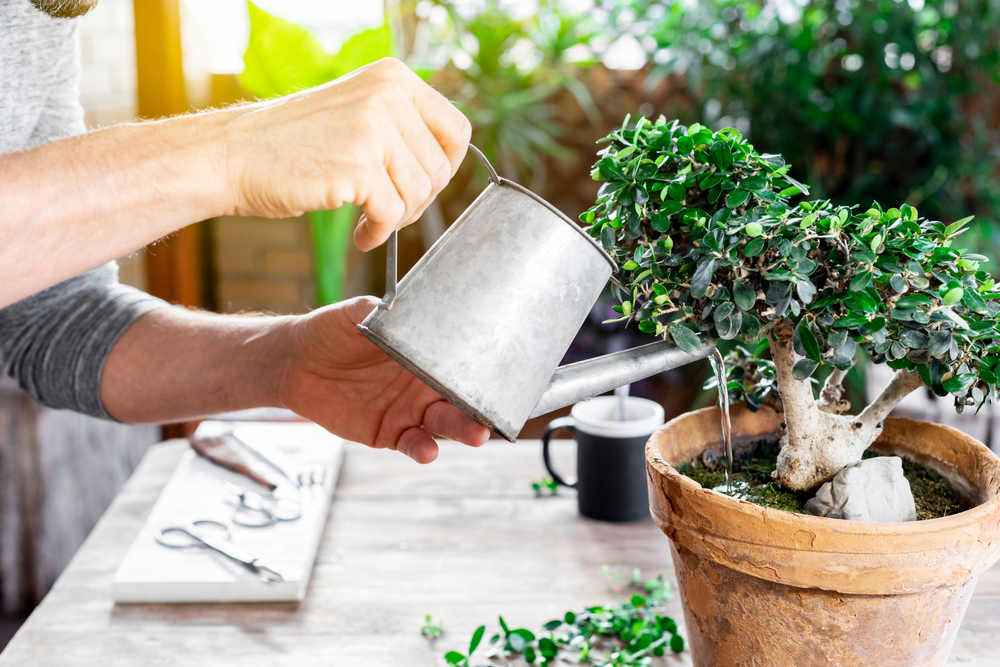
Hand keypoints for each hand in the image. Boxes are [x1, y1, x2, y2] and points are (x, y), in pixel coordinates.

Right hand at [222, 58, 470, 251]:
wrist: (233, 154)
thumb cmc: (293, 143)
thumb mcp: (357, 112)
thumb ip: (401, 127)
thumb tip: (446, 165)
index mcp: (394, 78)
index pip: (456, 130)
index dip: (447, 167)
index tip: (423, 185)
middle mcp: (388, 95)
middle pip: (441, 168)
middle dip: (419, 200)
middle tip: (389, 210)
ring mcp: (374, 129)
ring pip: (420, 194)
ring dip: (398, 218)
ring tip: (372, 220)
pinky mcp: (358, 165)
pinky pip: (392, 214)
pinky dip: (379, 233)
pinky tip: (362, 233)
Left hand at [274, 297, 489, 462]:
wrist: (294, 361)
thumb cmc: (331, 331)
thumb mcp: (359, 313)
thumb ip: (384, 311)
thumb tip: (405, 302)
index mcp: (425, 353)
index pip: (461, 362)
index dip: (484, 368)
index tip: (505, 371)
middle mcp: (424, 383)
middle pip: (462, 397)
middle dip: (482, 405)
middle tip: (498, 410)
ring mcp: (409, 410)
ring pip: (444, 424)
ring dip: (463, 430)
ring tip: (478, 434)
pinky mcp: (388, 433)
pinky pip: (412, 443)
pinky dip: (423, 449)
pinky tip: (429, 451)